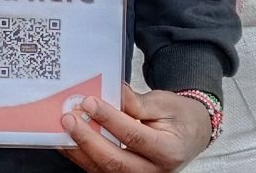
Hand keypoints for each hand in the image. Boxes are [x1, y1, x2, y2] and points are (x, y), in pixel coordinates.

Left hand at [59, 84, 212, 172]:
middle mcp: (153, 171)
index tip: (90, 102)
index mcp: (168, 151)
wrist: (190, 135)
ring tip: (64, 128)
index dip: (109, 119)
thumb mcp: (164, 104)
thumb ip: (136, 102)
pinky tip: (68, 140)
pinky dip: (81, 155)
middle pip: (114, 160)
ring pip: (102, 169)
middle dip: (87, 138)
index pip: (133, 136)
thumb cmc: (179, 119)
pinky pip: (99, 169)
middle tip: (69, 118)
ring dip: (79, 149)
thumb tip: (111, 91)